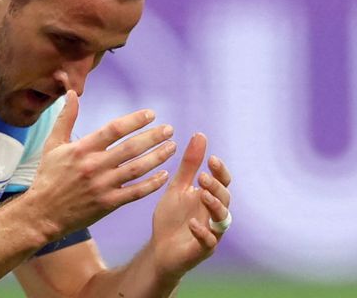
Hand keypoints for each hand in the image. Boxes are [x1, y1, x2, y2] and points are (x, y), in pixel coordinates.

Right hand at [25, 91, 176, 240]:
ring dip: (158, 157)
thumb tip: (72, 92)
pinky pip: (136, 192)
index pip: (113, 129)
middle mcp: (94, 166)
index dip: (135, 120)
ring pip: (137, 169)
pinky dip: (152, 184)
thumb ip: (66, 118)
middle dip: (153, 137)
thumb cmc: (48, 176)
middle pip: (131, 148)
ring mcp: (103, 186)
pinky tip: (164, 175)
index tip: (151, 114)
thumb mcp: (52, 144)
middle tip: (169, 129)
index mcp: (82, 149)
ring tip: (172, 147)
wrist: (42, 212)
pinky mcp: (108, 204)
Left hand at [150, 133, 231, 278]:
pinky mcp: (202, 249)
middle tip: (203, 177)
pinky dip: (202, 232)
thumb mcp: (178, 187)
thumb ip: (190, 165)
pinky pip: (208, 241)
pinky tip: (192, 223)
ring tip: (203, 195)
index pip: (222, 181)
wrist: (159, 248)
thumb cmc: (172, 217)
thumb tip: (201, 135)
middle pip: (225, 198)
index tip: (211, 158)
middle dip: (216, 186)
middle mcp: (214, 214)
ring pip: (222, 219)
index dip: (220, 171)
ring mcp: (211, 232)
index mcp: (209, 197)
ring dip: (214, 206)